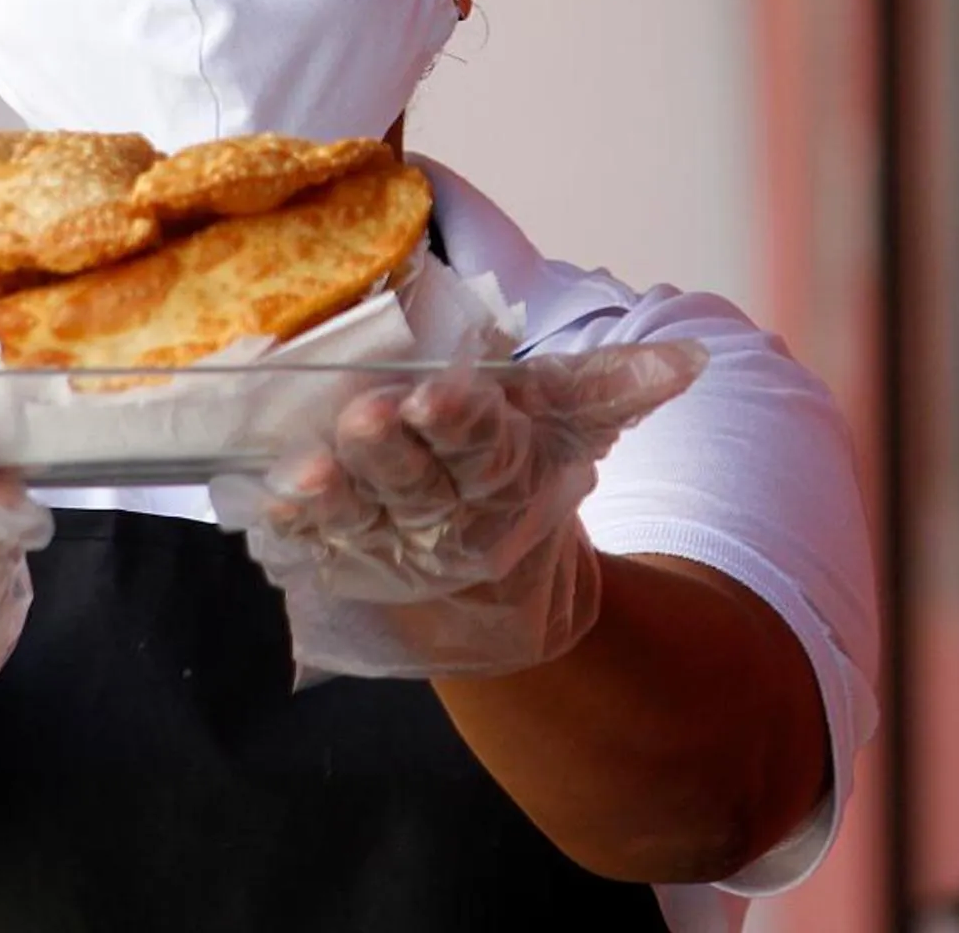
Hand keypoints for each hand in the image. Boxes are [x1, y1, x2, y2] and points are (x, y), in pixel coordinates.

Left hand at [212, 341, 702, 679]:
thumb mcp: (572, 429)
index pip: (484, 444)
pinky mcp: (343, 560)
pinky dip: (290, 531)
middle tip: (366, 416)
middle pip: (414, 480)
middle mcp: (446, 513)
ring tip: (303, 474)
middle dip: (388, 450)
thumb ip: (617, 385)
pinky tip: (265, 510)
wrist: (498, 596)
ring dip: (330, 498)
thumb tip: (692, 360)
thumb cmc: (524, 478)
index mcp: (503, 471)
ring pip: (358, 518)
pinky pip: (313, 546)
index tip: (438, 394)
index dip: (462, 421)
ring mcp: (390, 543)